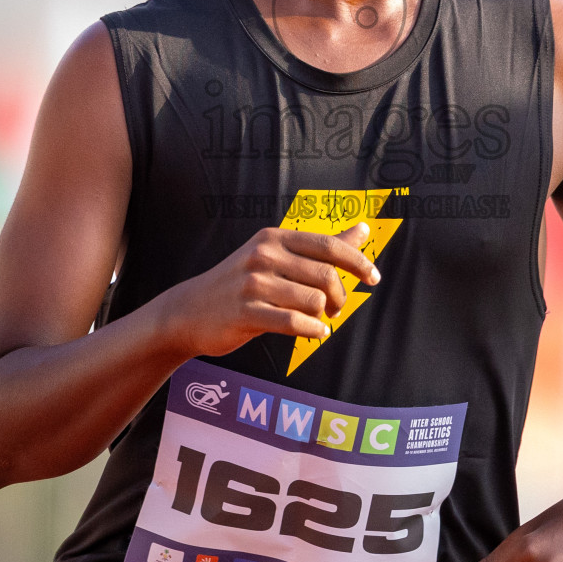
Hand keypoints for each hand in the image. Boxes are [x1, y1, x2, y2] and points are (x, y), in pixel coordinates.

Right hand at [164, 222, 379, 358]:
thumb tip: (363, 228)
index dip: (358, 262)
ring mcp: (252, 284)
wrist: (189, 311)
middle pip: (326, 276)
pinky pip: (294, 324)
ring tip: (319, 320)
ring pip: (313, 301)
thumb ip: (322, 246)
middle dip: (340, 297)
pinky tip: (315, 333)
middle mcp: (263, 255)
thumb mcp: (277, 256)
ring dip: (324, 316)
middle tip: (336, 309)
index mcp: (274, 238)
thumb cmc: (242, 283)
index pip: (329, 246)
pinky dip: (313, 331)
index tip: (373, 278)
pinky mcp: (245, 312)